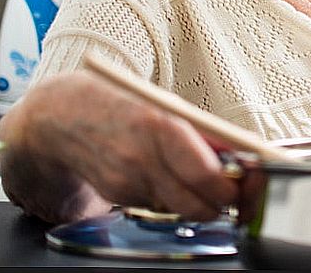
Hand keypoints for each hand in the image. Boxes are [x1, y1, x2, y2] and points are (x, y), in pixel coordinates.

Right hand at [0, 71, 256, 222]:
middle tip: (236, 194)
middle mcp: (142, 158)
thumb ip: (202, 133)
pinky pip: (157, 205)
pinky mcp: (116, 195)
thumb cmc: (121, 102)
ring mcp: (127, 181)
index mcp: (162, 126)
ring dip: (199, 202)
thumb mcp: (165, 105)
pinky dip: (170, 198)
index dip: (235, 186)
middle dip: (223, 203)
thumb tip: (242, 154)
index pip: (208, 173)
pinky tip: (166, 179)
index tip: (251, 184)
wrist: (60, 114)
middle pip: (197, 202)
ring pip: (180, 209)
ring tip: (204, 185)